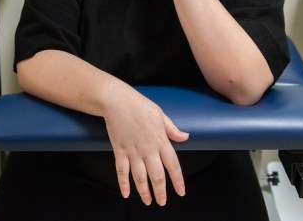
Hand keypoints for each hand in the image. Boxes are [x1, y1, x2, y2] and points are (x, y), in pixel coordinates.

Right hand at [102, 90, 188, 205]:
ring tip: (147, 202)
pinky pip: (121, 171)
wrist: (117, 100)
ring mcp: (133, 151)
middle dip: (160, 192)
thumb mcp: (161, 115)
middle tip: (162, 202)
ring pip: (140, 177)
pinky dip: (123, 183)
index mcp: (160, 140)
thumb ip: (172, 130)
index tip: (181, 192)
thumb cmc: (139, 105)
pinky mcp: (119, 150)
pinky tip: (126, 194)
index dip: (178, 180)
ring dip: (144, 192)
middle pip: (157, 176)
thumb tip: (185, 137)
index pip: (173, 165)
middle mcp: (148, 149)